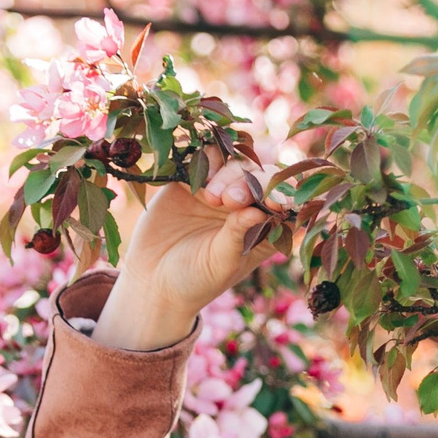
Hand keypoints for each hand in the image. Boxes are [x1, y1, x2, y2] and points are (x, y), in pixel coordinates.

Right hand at [93, 146, 287, 351]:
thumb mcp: (222, 263)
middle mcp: (246, 205)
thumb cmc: (196, 280)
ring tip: (211, 198)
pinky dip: (208, 160)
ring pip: (236, 164)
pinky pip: (206, 157)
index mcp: (264, 228)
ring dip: (229, 174)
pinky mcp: (193, 180)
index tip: (274, 202)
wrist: (153, 280)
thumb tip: (260, 209)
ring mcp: (220, 190)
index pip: (284, 203)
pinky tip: (200, 180)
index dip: (283, 196)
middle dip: (251, 183)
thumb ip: (239, 235)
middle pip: (261, 178)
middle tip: (232, 201)